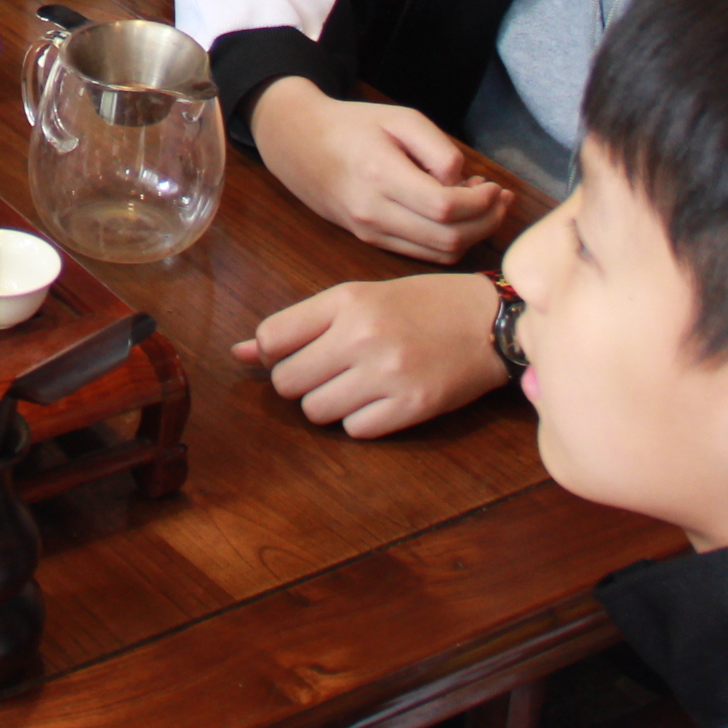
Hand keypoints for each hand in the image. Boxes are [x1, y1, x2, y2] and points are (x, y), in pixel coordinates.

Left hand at [239, 274, 513, 438]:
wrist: (489, 320)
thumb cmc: (422, 305)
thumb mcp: (360, 297)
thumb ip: (302, 324)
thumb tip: (237, 353)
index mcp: (346, 300)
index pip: (270, 337)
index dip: (271, 352)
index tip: (291, 353)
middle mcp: (361, 336)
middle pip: (286, 381)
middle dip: (298, 382)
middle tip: (326, 372)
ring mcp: (387, 374)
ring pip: (316, 411)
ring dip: (328, 404)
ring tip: (355, 386)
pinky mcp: (412, 408)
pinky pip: (355, 430)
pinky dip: (360, 421)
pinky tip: (380, 400)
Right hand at [251, 79, 509, 262]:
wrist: (297, 142)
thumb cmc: (353, 125)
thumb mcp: (400, 118)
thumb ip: (438, 149)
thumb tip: (463, 185)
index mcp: (381, 175)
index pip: (445, 207)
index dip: (481, 203)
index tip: (495, 186)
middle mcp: (373, 212)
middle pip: (448, 238)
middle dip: (486, 223)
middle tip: (500, 200)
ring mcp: (369, 231)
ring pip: (437, 253)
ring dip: (471, 236)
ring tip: (484, 208)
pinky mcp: (369, 239)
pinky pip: (420, 253)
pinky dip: (448, 241)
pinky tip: (456, 218)